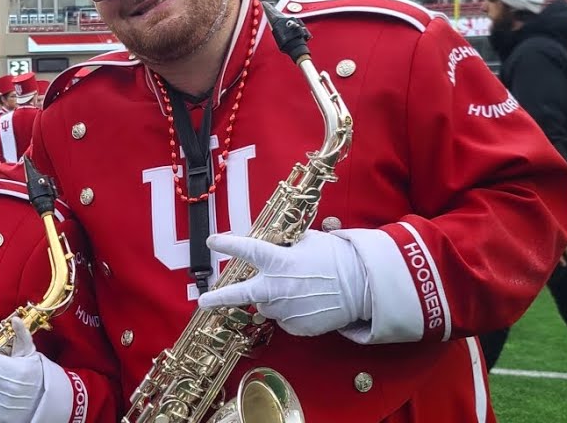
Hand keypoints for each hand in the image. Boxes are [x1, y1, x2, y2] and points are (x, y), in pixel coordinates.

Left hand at [198, 230, 371, 336]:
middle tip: (203, 303)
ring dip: (271, 298)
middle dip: (217, 298)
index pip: (245, 250)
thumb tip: (275, 246)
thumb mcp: (309, 241)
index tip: (212, 242)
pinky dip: (290, 311)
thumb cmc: (336, 258)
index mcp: (277, 261)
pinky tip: (306, 301)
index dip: (226, 244)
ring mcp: (284, 310)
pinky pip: (285, 319)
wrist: (363, 286)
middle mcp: (275, 287)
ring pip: (266, 305)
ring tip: (296, 289)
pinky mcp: (296, 327)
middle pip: (238, 294)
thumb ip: (286, 246)